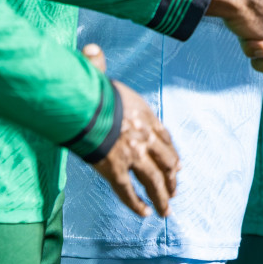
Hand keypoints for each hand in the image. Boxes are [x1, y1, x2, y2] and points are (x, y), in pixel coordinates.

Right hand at [81, 45, 179, 217]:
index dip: (171, 152)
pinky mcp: (115, 169)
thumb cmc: (90, 88)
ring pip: (153, 180)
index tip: (177, 164)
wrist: (86, 105)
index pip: (164, 137)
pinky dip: (136, 204)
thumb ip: (98, 66)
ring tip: (165, 210)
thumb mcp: (99, 76)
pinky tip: (143, 214)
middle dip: (171, 177)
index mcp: (143, 114)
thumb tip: (91, 49)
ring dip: (161, 196)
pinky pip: (128, 191)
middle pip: (165, 160)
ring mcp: (132, 154)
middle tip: (173, 190)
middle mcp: (144, 136)